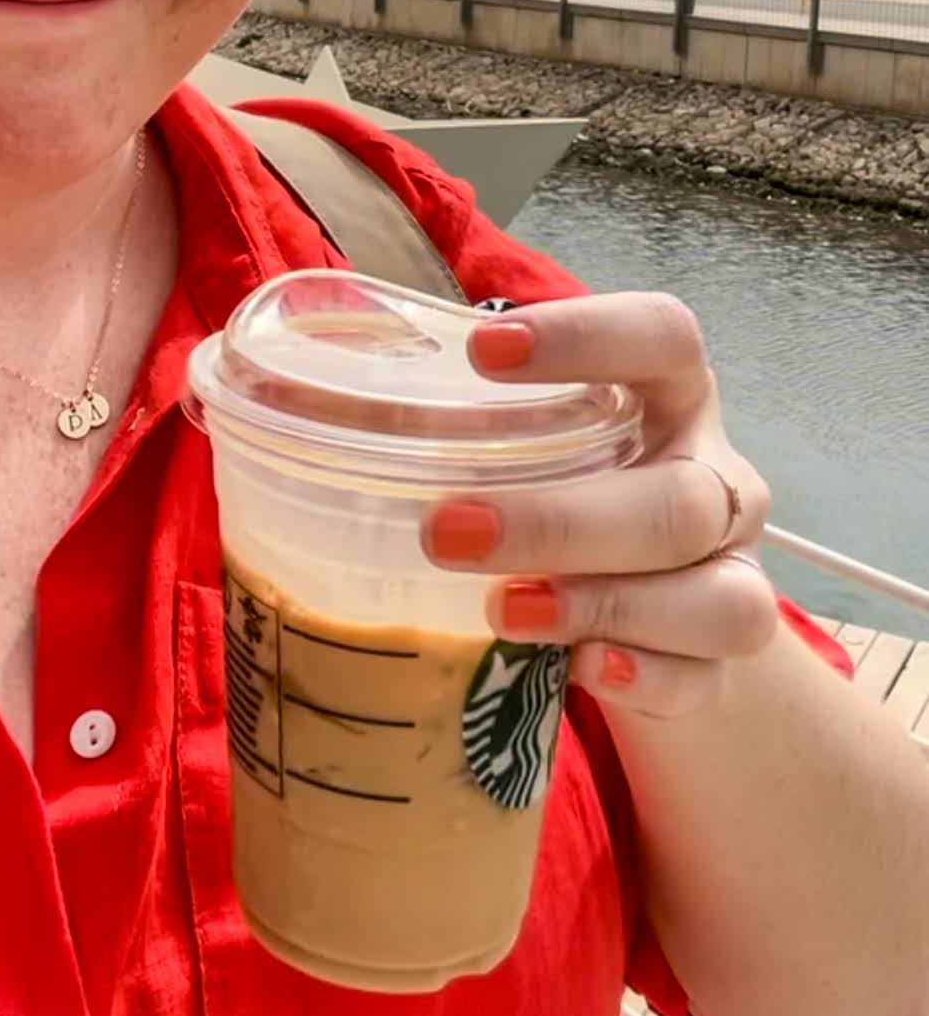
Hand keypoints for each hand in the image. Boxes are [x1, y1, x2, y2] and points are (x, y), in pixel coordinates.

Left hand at [421, 293, 775, 718]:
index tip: (482, 352)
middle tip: (447, 530)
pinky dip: (642, 675)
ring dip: (606, 603)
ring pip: (717, 599)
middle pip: (682, 497)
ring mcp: (730, 573)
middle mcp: (715, 478)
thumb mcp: (523, 438)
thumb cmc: (562, 489)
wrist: (650, 609)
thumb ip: (450, 415)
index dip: (587, 337)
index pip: (663, 335)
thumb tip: (286, 392)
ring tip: (502, 611)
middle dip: (562, 520)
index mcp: (670, 393)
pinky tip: (578, 670)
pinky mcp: (720, 664)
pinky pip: (702, 680)